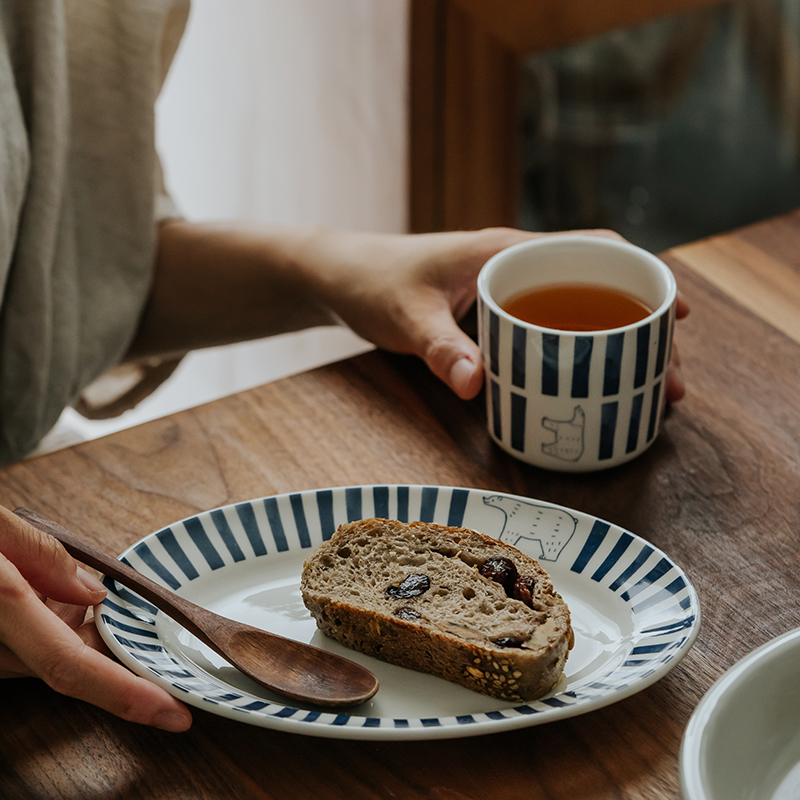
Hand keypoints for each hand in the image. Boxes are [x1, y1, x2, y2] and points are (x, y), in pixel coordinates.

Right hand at [0, 505, 190, 730]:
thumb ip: (36, 552)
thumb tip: (90, 592)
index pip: (69, 664)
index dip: (124, 695)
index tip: (172, 716)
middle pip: (60, 662)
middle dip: (105, 650)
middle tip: (142, 636)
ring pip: (38, 657)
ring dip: (70, 632)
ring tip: (57, 591)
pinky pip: (17, 649)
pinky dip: (44, 627)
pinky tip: (38, 596)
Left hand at [300, 227, 688, 401]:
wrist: (341, 278)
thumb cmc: (373, 281)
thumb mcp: (406, 316)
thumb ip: (440, 347)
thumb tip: (480, 385)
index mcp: (507, 252)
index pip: (594, 249)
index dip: (642, 276)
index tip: (677, 312)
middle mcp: (516, 268)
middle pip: (599, 289)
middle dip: (640, 329)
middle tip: (669, 378)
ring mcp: (507, 293)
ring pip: (578, 315)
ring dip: (613, 348)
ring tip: (644, 391)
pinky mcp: (494, 317)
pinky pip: (548, 334)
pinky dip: (575, 356)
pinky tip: (585, 388)